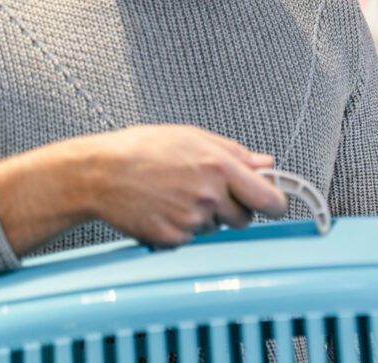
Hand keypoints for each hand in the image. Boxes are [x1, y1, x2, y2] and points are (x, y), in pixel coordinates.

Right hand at [0, 125, 287, 253]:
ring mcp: (192, 220)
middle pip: (244, 218)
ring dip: (206, 217)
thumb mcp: (195, 138)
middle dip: (234, 209)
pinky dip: (182, 228)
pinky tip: (165, 208)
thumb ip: (236, 153)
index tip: (275, 204)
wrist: (101, 173)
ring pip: (217, 228)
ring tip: (178, 195)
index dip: (276, 203)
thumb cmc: (145, 149)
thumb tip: (266, 163)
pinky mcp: (173, 238)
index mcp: (221, 167)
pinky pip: (191, 239)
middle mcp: (210, 196)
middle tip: (209, 192)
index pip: (268, 198)